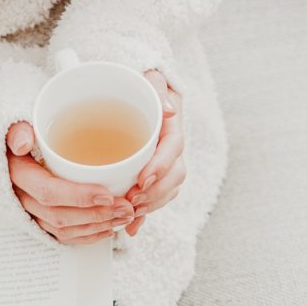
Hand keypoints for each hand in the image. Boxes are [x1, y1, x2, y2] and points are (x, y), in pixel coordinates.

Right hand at [6, 122, 135, 243]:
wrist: (16, 148)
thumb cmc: (24, 132)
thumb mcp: (17, 124)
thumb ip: (19, 129)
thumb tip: (22, 143)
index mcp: (18, 174)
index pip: (48, 192)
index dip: (79, 197)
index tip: (108, 194)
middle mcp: (23, 198)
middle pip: (60, 216)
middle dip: (96, 215)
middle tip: (126, 208)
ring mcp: (32, 213)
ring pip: (64, 230)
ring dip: (97, 227)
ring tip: (125, 216)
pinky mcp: (42, 221)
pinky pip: (65, 237)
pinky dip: (89, 236)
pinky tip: (110, 228)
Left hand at [123, 70, 184, 236]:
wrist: (135, 94)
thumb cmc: (139, 84)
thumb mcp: (148, 78)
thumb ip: (157, 87)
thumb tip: (168, 110)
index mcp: (171, 127)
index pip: (173, 149)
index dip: (161, 167)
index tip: (143, 180)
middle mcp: (172, 149)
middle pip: (175, 176)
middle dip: (156, 193)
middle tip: (133, 202)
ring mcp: (165, 166)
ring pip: (168, 190)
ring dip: (152, 206)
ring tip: (131, 214)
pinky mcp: (154, 178)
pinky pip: (155, 199)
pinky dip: (144, 215)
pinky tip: (132, 228)